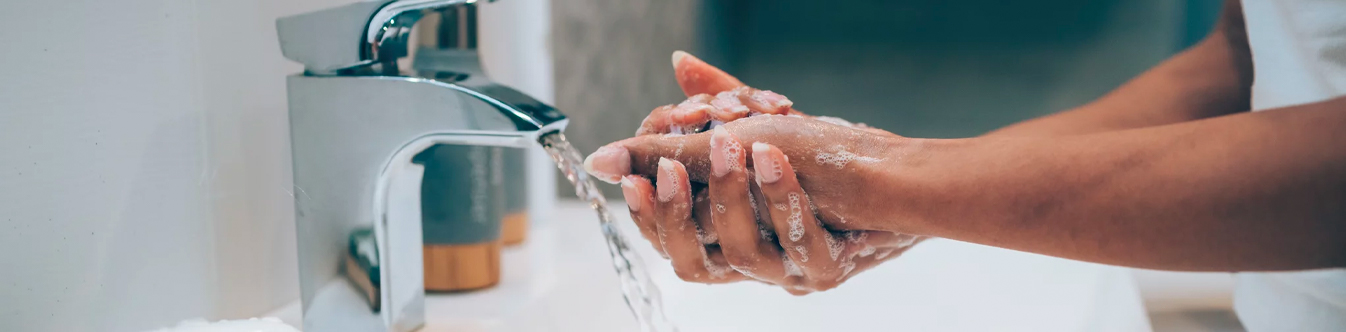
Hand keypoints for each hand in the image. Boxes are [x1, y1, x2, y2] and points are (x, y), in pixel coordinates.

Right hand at [589, 51, 925, 292]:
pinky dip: (785, 198)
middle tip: (670, 167)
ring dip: (732, 194)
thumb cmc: (821, 151)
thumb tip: (607, 148)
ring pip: (742, 255)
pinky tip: (777, 160)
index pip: (668, 243)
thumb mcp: (745, 129)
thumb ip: (684, 129)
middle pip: (693, 266)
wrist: (896, 169)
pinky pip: (800, 245)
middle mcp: (752, 261)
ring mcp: (789, 270)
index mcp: (725, 234)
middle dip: (677, 214)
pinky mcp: (828, 268)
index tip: (630, 175)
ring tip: (735, 143)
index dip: (645, 216)